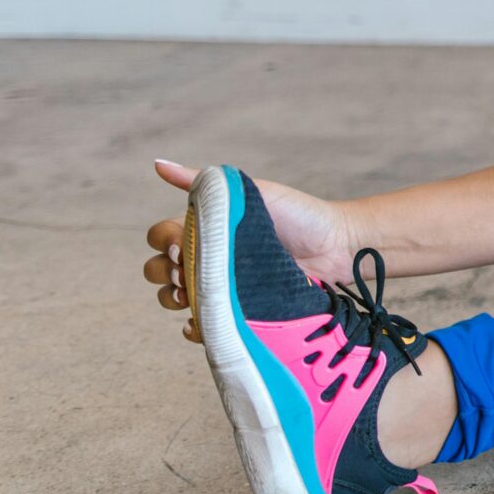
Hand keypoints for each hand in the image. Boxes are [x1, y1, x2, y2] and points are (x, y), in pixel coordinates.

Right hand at [141, 160, 357, 342]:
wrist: (336, 247)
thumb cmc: (298, 215)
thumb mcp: (251, 191)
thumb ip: (204, 182)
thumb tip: (157, 164)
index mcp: (206, 229)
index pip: (160, 236)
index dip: (163, 241)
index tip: (180, 245)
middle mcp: (208, 259)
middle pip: (158, 270)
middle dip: (163, 271)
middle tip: (186, 270)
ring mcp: (221, 288)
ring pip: (173, 299)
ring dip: (172, 298)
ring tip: (192, 294)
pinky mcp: (238, 313)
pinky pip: (203, 328)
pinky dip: (194, 328)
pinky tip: (200, 322)